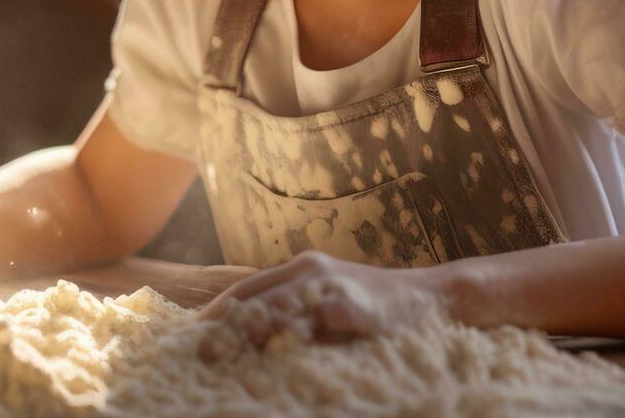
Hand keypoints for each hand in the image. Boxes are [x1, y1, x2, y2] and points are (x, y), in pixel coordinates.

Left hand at [198, 251, 451, 347]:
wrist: (435, 299)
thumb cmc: (381, 308)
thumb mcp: (333, 302)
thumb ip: (298, 314)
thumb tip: (254, 338)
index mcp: (302, 269)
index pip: (246, 289)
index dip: (215, 313)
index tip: (189, 337)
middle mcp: (310, 272)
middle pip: (253, 296)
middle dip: (222, 325)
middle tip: (199, 352)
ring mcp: (331, 287)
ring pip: (275, 307)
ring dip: (246, 330)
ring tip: (221, 354)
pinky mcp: (352, 306)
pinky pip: (313, 324)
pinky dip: (291, 338)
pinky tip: (274, 356)